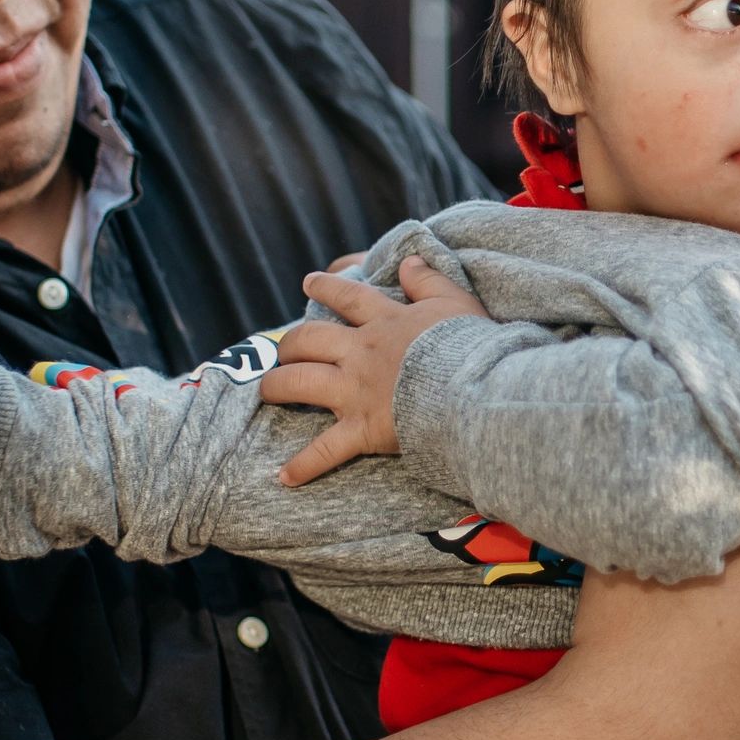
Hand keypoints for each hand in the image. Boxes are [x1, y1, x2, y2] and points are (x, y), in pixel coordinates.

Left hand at [260, 256, 486, 485]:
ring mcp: (356, 391)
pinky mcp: (362, 429)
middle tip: (283, 349)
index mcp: (385, 321)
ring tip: (267, 391)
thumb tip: (411, 262)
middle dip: (290, 343)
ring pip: (300, 383)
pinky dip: (303, 465)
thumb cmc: (470, 346)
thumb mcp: (456, 302)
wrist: (472, 389)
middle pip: (308, 340)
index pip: (347, 297)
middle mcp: (360, 353)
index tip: (308, 282)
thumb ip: (430, 281)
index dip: (325, 287)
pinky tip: (284, 477)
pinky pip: (324, 450)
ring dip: (277, 387)